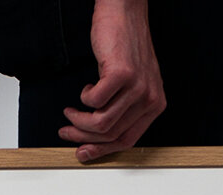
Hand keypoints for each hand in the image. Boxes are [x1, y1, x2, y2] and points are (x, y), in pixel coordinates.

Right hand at [58, 0, 165, 162]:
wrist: (125, 11)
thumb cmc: (126, 45)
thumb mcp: (133, 84)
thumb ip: (124, 109)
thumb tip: (98, 136)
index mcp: (155, 105)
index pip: (127, 141)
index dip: (101, 151)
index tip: (83, 153)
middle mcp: (150, 99)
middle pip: (112, 134)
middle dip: (84, 138)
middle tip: (67, 132)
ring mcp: (137, 86)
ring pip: (102, 122)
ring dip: (80, 121)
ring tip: (70, 113)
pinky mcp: (122, 73)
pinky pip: (95, 101)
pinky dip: (84, 98)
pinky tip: (85, 90)